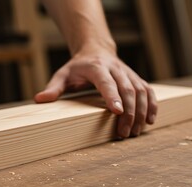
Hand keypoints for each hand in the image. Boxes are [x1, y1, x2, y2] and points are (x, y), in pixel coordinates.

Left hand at [35, 47, 156, 137]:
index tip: (117, 111)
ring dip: (141, 112)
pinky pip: (149, 90)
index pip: (107, 82)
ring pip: (141, 90)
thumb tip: (39, 100)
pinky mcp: (136, 78)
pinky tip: (151, 120)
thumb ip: (53, 88)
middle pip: (127, 89)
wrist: (95, 49)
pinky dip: (152, 105)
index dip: (112, 96)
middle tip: (125, 133)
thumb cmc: (77, 67)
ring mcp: (128, 72)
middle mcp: (115, 68)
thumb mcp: (62, 75)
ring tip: (136, 131)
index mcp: (96, 67)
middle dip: (129, 112)